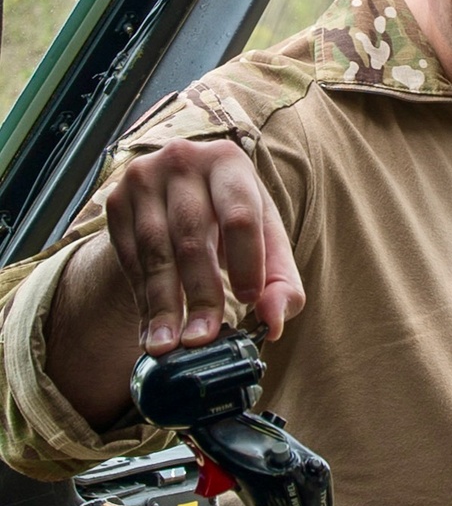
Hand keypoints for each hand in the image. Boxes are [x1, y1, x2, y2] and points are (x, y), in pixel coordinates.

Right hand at [105, 138, 304, 353]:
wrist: (179, 193)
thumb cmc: (233, 219)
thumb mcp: (266, 239)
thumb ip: (281, 281)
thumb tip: (274, 322)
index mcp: (229, 162)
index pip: (240, 215)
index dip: (246, 261)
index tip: (248, 301)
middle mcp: (183, 160)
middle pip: (193, 237)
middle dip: (200, 294)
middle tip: (203, 339)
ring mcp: (144, 178)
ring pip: (155, 251)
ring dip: (163, 304)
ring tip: (170, 344)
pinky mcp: (116, 201)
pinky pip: (129, 258)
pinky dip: (142, 298)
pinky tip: (152, 329)